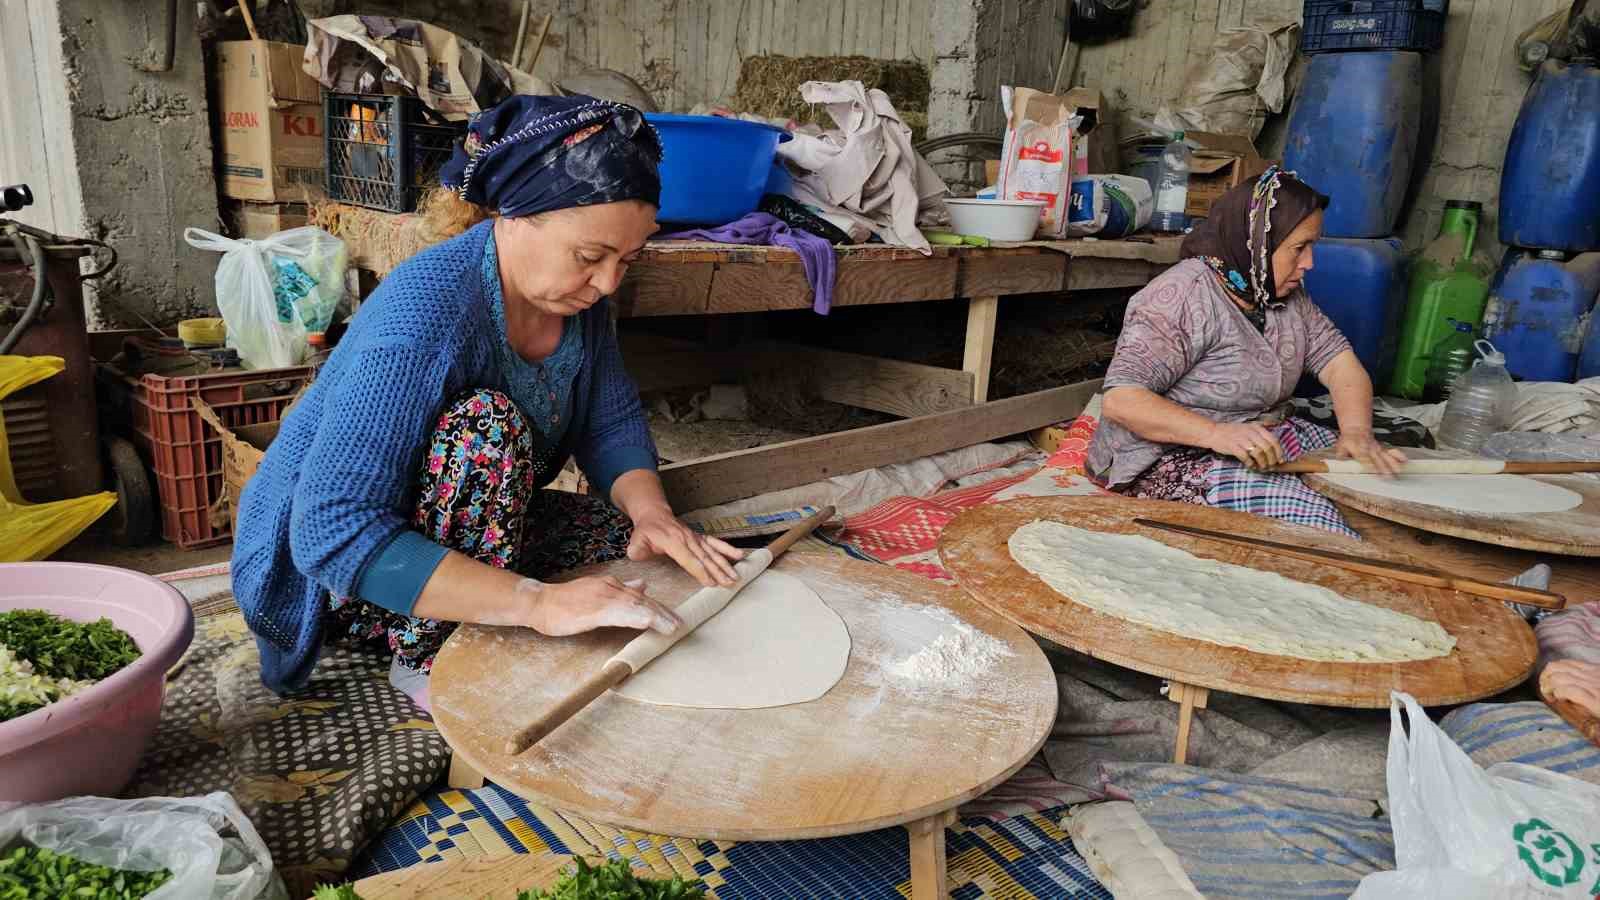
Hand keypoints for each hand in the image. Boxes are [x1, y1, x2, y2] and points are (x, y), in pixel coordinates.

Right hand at [519, 576, 681, 635]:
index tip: (673, 618)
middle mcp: (610, 587)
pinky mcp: (593, 610)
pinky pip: (619, 614)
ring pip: (635, 606)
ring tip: (671, 627)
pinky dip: (635, 617)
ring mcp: (602, 597)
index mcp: (611, 584)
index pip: (640, 596)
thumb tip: (642, 585)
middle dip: (663, 613)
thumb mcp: (596, 590)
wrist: (540, 602)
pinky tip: (647, 622)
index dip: (658, 607)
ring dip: (655, 617)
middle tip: (679, 625)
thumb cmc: (566, 601)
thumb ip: (620, 590)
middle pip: (642, 601)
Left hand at [627, 507, 743, 586]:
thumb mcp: (636, 540)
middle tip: (729, 583)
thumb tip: (636, 554)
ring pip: (712, 552)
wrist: (655, 514)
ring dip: (725, 564)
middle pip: (705, 557)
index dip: (700, 571)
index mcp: (673, 541)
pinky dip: (727, 549)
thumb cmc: (646, 531)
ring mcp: (695, 538)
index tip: (711, 582)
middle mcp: (687, 539)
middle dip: (718, 571)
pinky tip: (739, 555)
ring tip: (736, 576)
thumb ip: (637, 549)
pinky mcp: (699, 537)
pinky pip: (715, 543)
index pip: (689, 559)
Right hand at [1205, 422, 1285, 469]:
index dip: (1279, 452)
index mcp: (1256, 427)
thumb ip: (1262, 425)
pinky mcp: (1233, 446)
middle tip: (1271, 466)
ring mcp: (1242, 439)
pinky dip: (1250, 464)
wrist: (1213, 432)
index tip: (1280, 460)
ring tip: (1262, 467)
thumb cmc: (1232, 431)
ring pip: (1258, 453)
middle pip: (1267, 448)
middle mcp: (1250, 432)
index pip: (1273, 440)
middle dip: (1272, 459)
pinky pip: (1246, 457)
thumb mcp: (1248, 424)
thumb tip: (1276, 423)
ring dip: (1262, 463)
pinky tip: (1251, 466)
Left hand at [1334, 430, 1406, 476]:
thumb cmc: (1348, 441)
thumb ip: (1341, 456)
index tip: (1374, 470)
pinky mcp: (1382, 449)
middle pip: (1377, 459)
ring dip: (1393, 463)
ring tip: (1399, 470)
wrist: (1356, 430)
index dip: (1369, 464)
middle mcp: (1369, 449)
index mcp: (1358, 450)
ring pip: (1386, 456)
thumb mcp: (1340, 447)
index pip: (1364, 458)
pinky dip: (1399, 456)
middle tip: (1389, 476)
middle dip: (1383, 467)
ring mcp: (1377, 449)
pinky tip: (1405, 460)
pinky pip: (1391, 452)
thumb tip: (1340, 463)